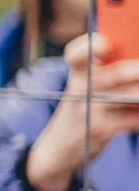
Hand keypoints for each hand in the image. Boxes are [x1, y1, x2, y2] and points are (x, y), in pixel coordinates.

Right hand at [23, 34, 138, 190]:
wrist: (59, 148)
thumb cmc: (83, 109)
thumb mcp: (83, 88)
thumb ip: (107, 72)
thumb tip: (136, 61)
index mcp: (78, 75)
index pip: (77, 56)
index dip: (89, 47)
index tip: (106, 43)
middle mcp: (80, 91)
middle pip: (116, 74)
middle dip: (136, 72)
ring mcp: (91, 111)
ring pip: (130, 97)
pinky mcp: (103, 130)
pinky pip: (134, 119)